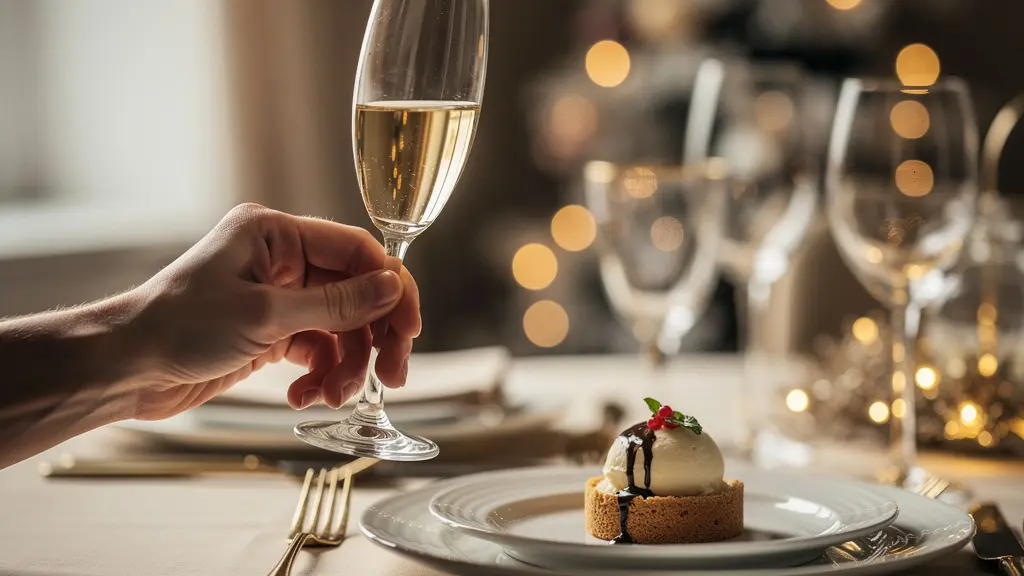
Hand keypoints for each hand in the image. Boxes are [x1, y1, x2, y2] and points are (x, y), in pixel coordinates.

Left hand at [124, 203, 420, 419]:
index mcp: (276, 235)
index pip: (357, 250)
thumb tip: (392, 289)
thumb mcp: (265, 315)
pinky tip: (305, 395)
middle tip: (392, 374)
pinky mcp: (270, 332)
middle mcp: (281, 260)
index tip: (409, 328)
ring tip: (336, 396)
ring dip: (347, 365)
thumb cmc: (179, 327)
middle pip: (356, 292)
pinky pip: (317, 350)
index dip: (391, 287)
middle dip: (374, 336)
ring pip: (340, 328)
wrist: (126, 368)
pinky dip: (320, 375)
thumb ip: (335, 304)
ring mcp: (278, 297)